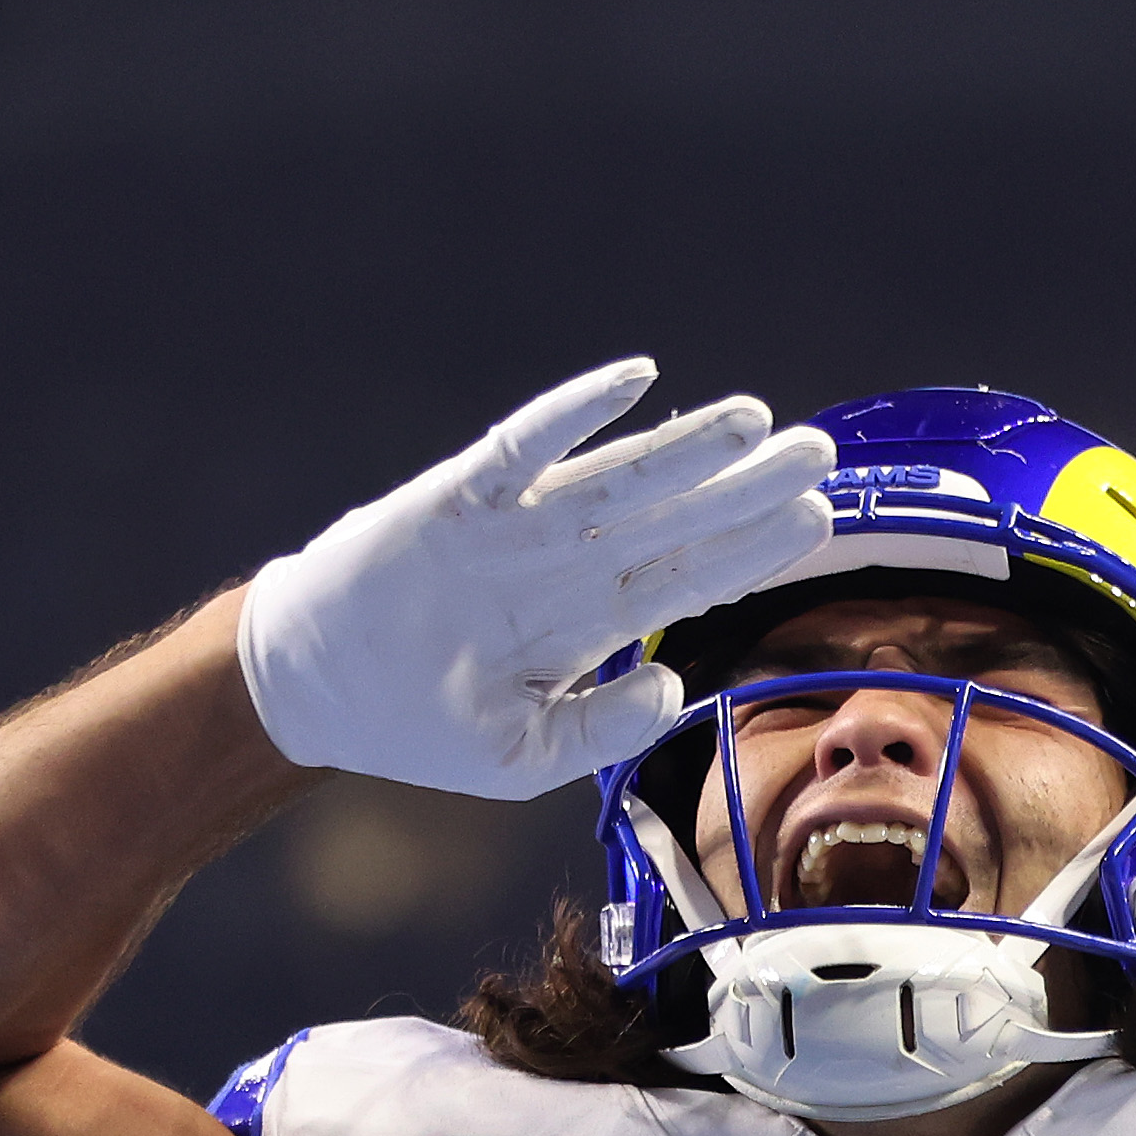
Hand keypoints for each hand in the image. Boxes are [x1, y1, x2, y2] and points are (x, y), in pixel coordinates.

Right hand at [238, 361, 834, 797]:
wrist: (315, 689)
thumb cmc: (422, 725)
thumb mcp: (522, 754)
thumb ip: (604, 730)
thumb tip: (675, 686)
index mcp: (590, 621)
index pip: (691, 575)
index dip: (753, 546)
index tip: (817, 518)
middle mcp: (568, 562)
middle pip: (676, 516)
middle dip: (747, 486)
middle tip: (820, 450)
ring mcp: (519, 524)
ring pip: (620, 473)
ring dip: (687, 446)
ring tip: (754, 419)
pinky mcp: (462, 495)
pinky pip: (528, 443)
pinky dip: (578, 411)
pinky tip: (636, 380)